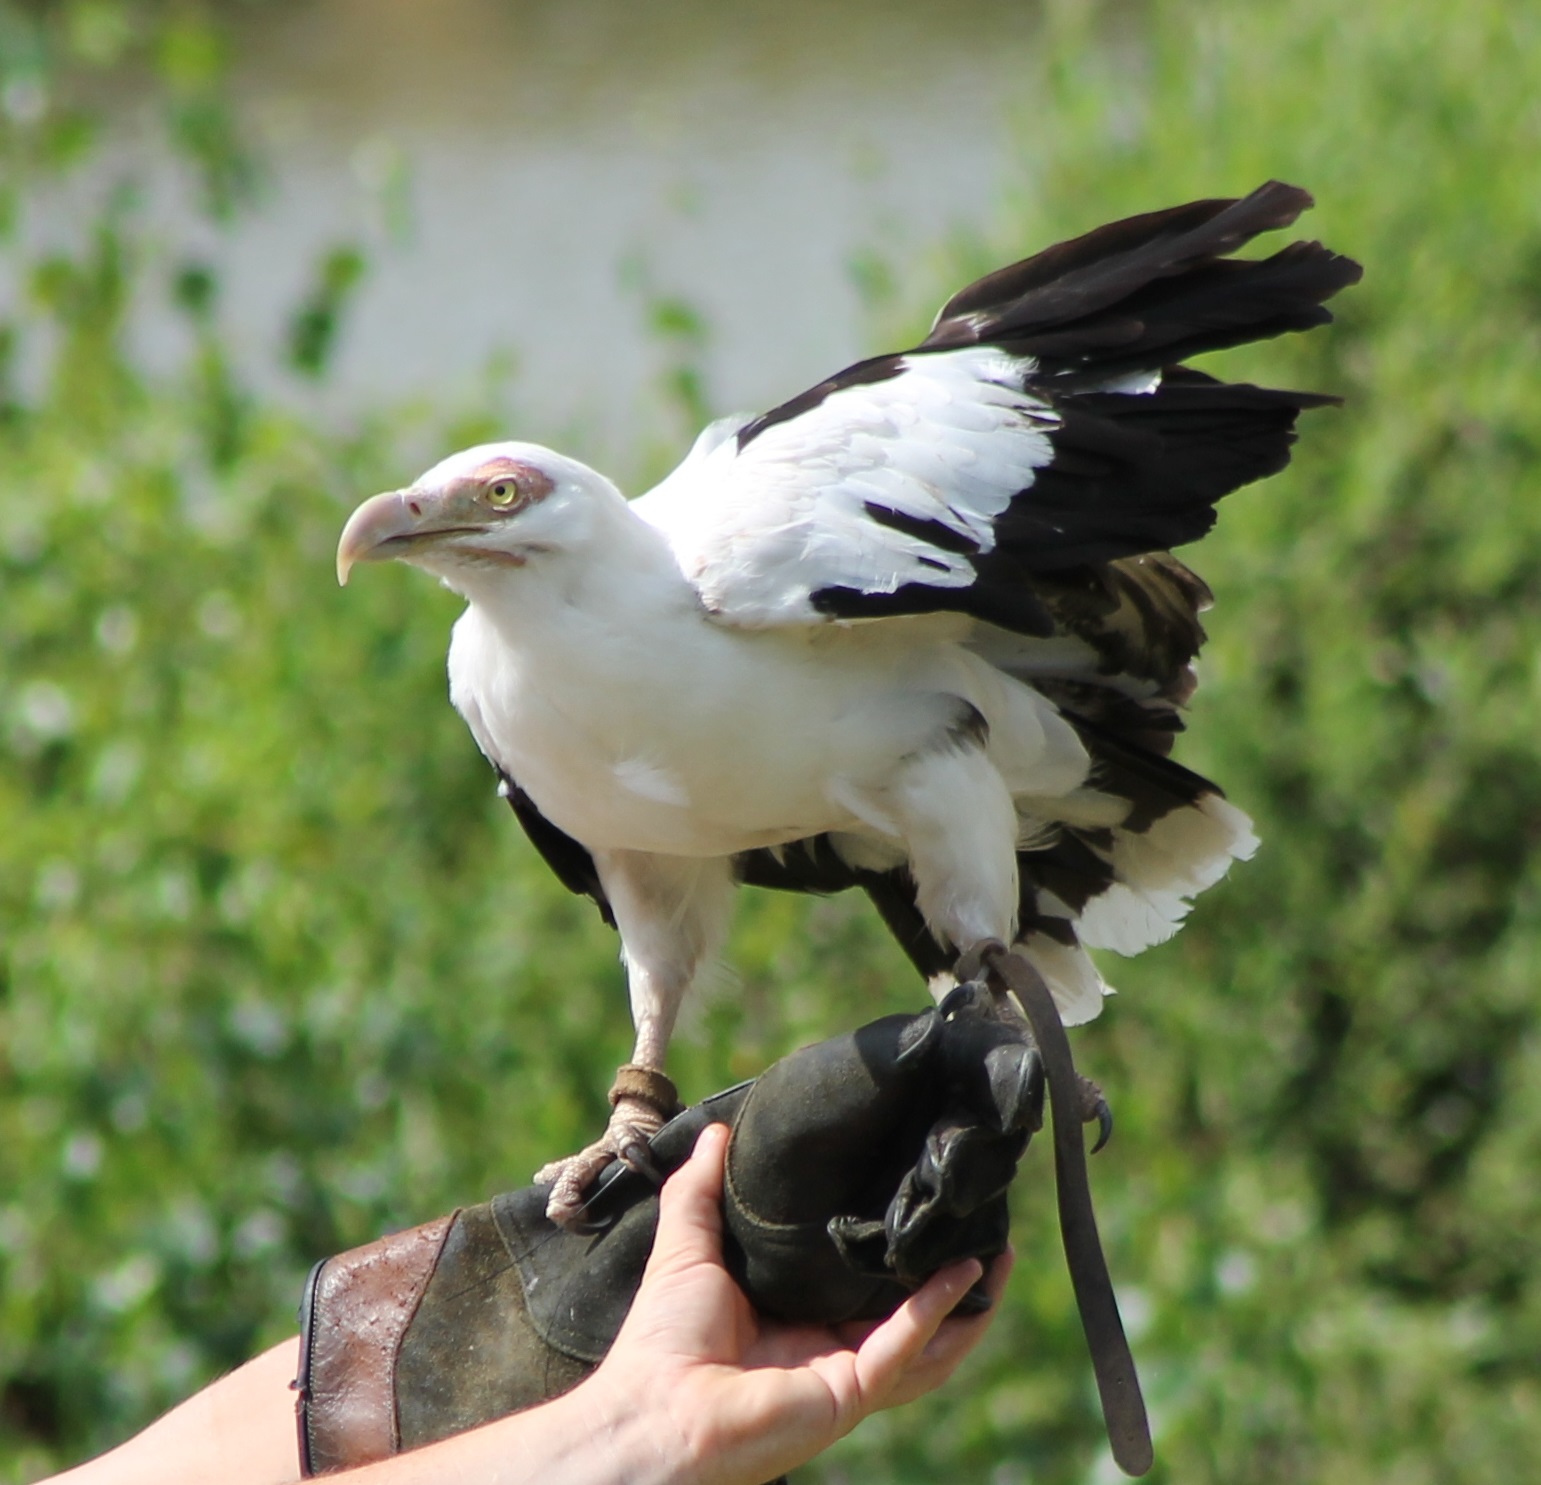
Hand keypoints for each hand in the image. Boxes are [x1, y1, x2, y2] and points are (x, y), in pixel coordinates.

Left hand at [581, 1121, 1011, 1484]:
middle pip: (913, 1317)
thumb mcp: (687, 1243)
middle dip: (956, 1282)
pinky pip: (904, 1349)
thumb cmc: (662, 1338)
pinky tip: (961, 1274)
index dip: (898, 1251)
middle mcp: (829, 1348)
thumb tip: (717, 1130)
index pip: (864, 1285)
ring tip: (997, 1257)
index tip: (924, 1205)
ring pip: (928, 1342)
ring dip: (966, 1303)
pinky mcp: (849, 1392)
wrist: (652, 1406)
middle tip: (988, 1234)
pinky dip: (936, 1311)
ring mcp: (844, 1374)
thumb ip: (701, 1188)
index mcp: (799, 1318)